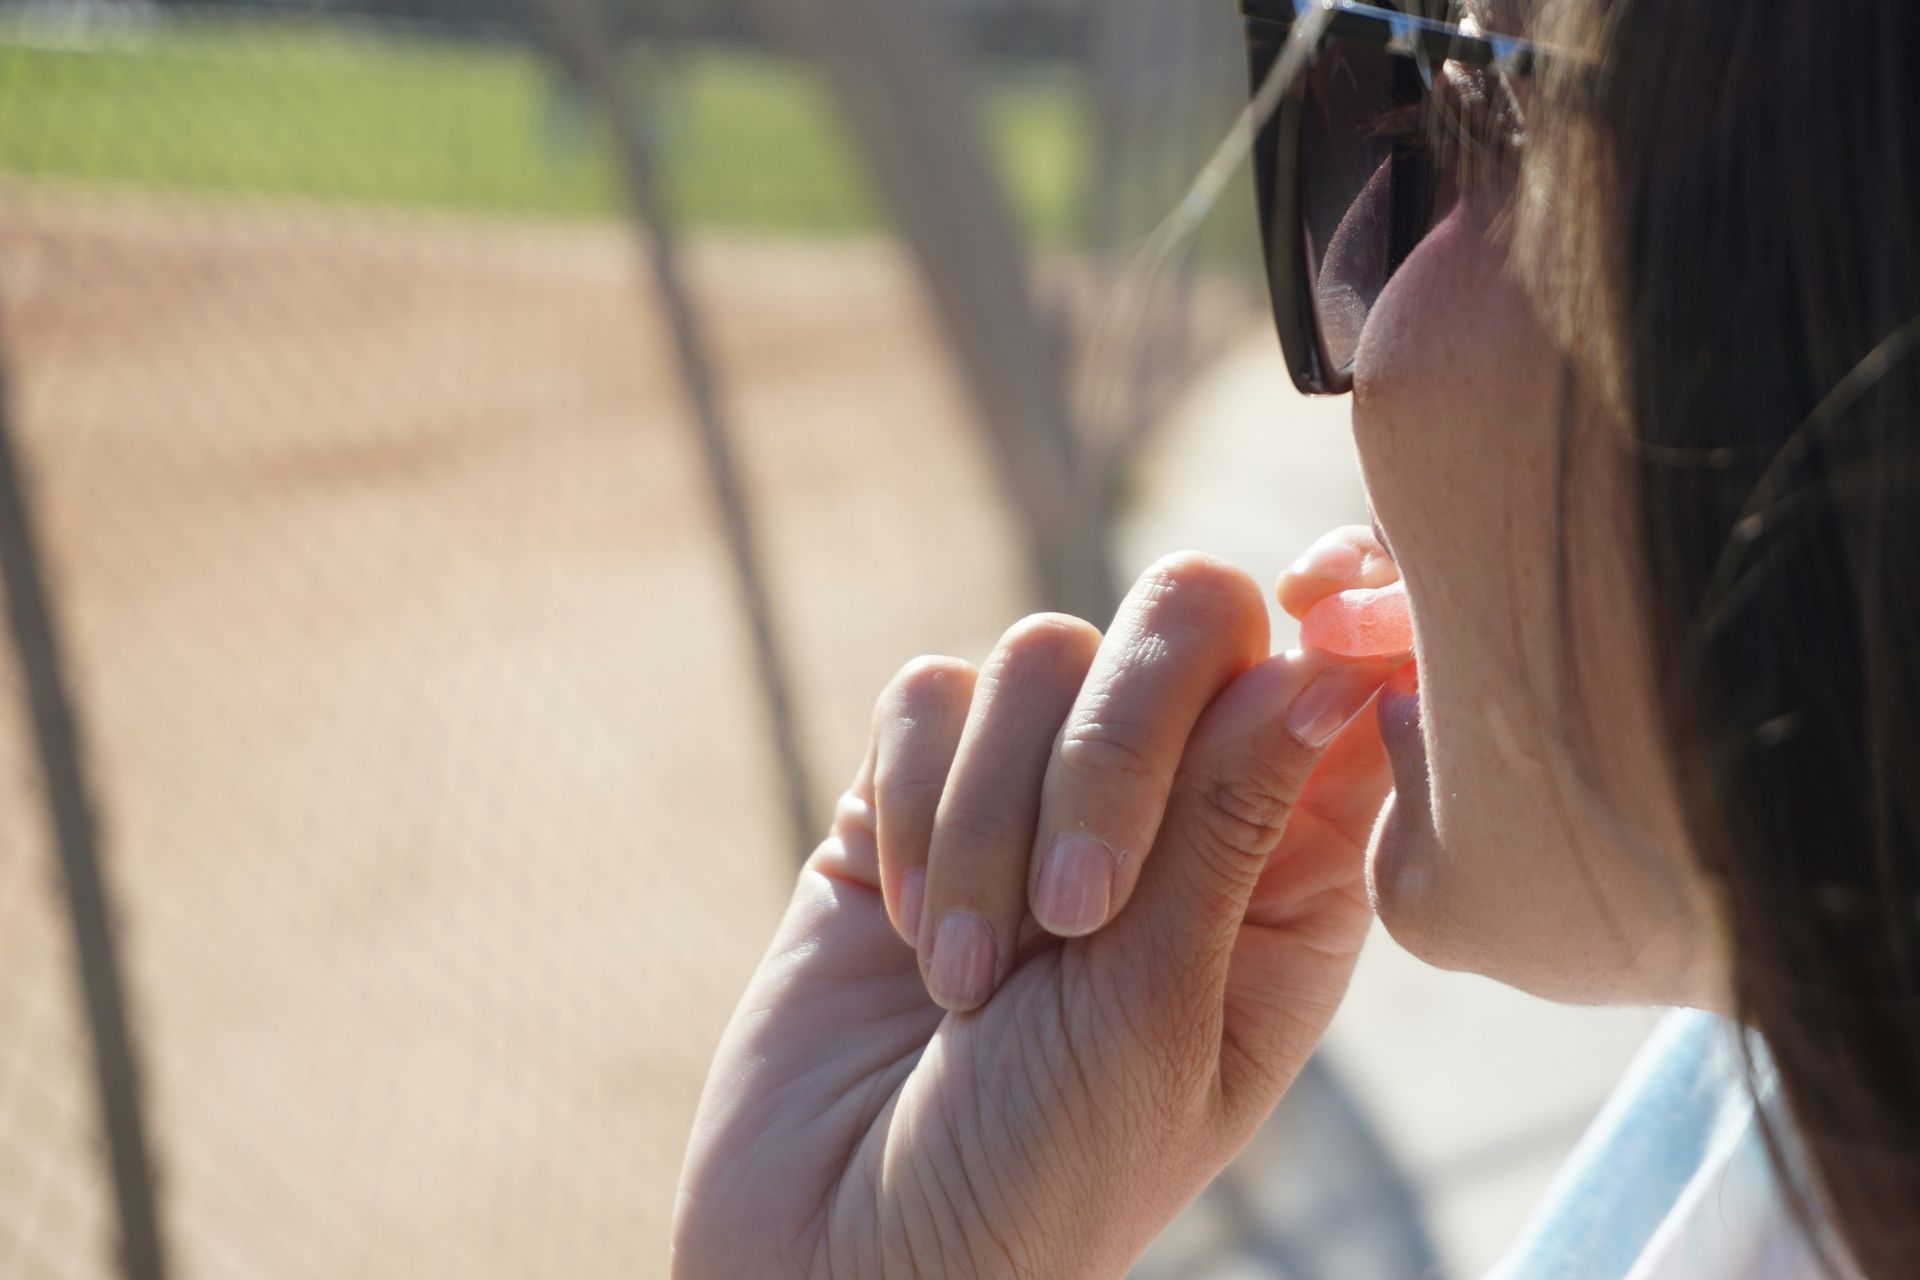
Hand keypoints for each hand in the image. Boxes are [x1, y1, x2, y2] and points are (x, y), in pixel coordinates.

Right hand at [674, 538, 1405, 1278]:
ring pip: (1040, 653)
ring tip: (970, 980)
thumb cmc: (1041, 1175)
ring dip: (992, 823)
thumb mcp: (1161, 1016)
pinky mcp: (913, 795)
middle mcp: (1170, 810)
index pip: (1334, 681)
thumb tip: (1330, 655)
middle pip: (1186, 621)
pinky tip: (909, 935)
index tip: (1324, 615)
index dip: (1339, 622)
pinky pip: (925, 696)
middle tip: (1078, 910)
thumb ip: (1233, 824)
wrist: (847, 1257)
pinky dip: (914, 810)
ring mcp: (1033, 792)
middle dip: (1120, 744)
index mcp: (1283, 873)